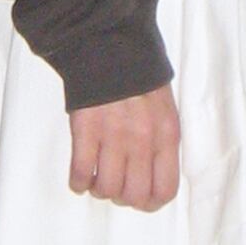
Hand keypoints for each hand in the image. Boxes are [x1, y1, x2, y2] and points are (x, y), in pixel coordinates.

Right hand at [68, 84, 179, 211]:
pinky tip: (80, 177)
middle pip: (133, 196)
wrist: (110, 42)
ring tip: (97, 178)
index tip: (140, 198)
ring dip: (100, 189)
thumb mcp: (164, 106)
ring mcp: (113, 137)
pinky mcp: (85, 130)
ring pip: (107, 189)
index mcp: (166, 134)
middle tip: (116, 184)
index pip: (164, 190)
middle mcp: (142, 141)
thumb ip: (161, 140)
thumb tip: (152, 172)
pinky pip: (81, 173)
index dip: (150, 202)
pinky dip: (79, 182)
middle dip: (123, 196)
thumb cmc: (138, 72)